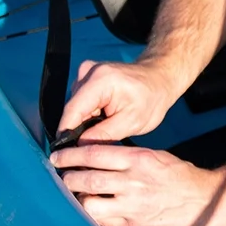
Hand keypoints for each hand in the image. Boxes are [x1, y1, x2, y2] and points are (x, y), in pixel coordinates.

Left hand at [49, 141, 225, 225]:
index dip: (70, 156)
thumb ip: (128, 160)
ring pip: (89, 204)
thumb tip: (97, 160)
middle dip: (68, 178)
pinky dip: (94, 216)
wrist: (209, 202)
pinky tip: (93, 211)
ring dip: (78, 199)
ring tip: (75, 196)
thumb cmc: (182, 179)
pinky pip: (103, 222)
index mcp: (139, 160)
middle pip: (85, 179)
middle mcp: (133, 183)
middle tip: (63, 177)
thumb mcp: (157, 159)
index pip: (93, 154)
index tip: (58, 157)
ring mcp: (132, 207)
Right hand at [55, 57, 181, 144]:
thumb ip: (103, 135)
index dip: (66, 133)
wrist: (160, 77)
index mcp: (100, 80)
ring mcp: (86, 72)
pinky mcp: (87, 77)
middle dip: (79, 129)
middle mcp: (88, 72)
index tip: (65, 154)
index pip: (72, 111)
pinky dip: (90, 113)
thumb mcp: (132, 122)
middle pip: (73, 110)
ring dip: (86, 121)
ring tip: (106, 127)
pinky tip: (105, 117)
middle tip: (93, 145)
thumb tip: (78, 147)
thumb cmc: (152, 98)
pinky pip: (81, 102)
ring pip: (76, 107)